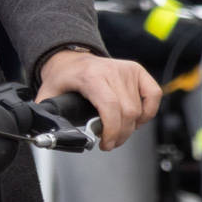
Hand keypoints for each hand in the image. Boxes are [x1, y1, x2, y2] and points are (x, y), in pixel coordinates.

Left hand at [36, 47, 159, 149]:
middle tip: (109, 143)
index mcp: (91, 77)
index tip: (105, 143)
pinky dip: (149, 112)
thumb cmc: (63, 77)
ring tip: (118, 132)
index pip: (111, 107)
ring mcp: (126, 70)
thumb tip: (48, 136)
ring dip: (131, 128)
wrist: (71, 58)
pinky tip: (137, 120)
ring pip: (139, 109)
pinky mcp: (137, 71)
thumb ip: (48, 115)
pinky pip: (153, 95)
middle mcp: (111, 71)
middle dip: (120, 135)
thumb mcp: (48, 95)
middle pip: (127, 112)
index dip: (112, 130)